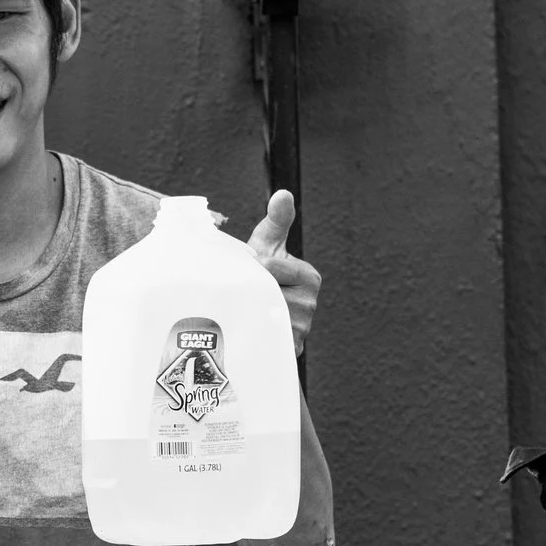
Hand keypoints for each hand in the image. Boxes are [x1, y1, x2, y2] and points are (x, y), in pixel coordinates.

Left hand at [245, 190, 319, 353]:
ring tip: (238, 308)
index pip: (271, 269)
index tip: (244, 271)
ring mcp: (301, 330)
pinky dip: (249, 333)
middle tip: (235, 290)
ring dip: (244, 311)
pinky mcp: (287, 351)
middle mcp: (310, 305)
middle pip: (266, 294)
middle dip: (246, 290)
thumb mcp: (267, 246)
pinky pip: (263, 340)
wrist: (255, 315)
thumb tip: (283, 193)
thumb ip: (276, 221)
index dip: (251, 269)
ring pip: (262, 316)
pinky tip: (242, 329)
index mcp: (309, 277)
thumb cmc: (261, 275)